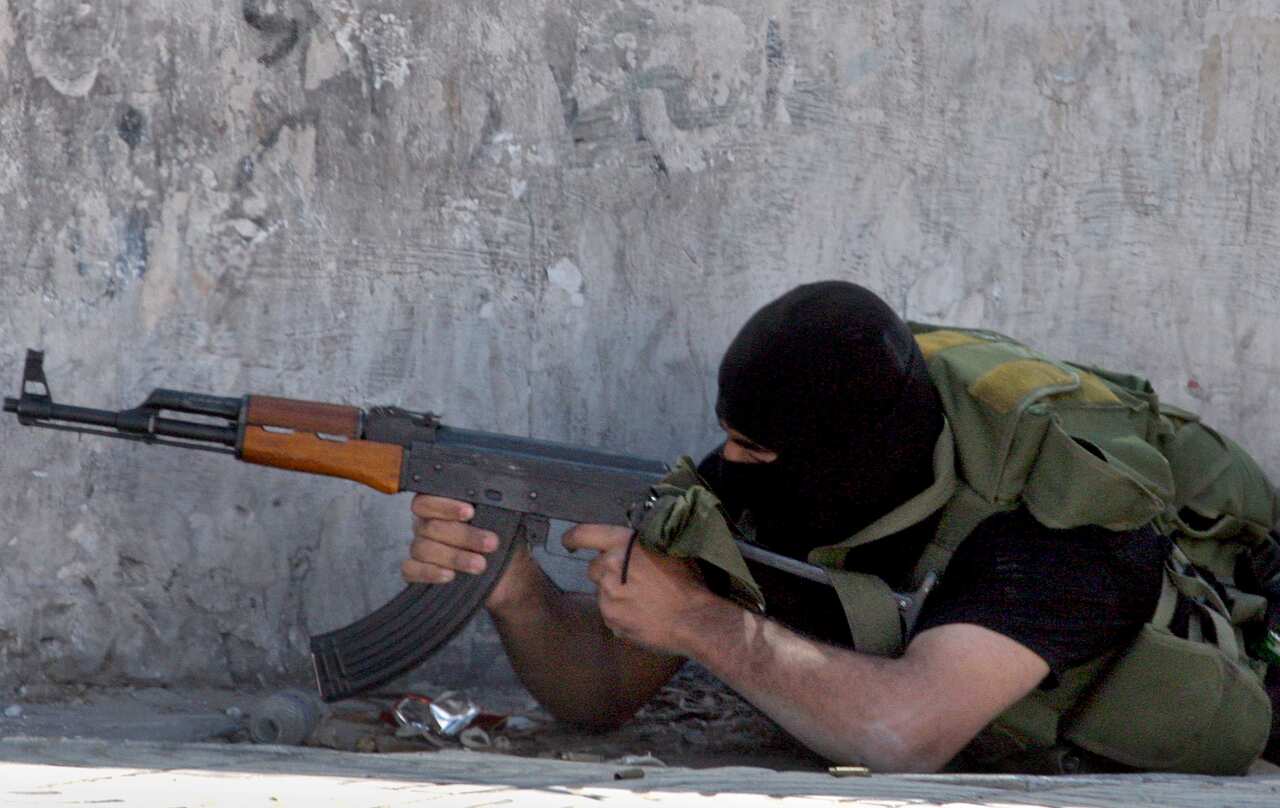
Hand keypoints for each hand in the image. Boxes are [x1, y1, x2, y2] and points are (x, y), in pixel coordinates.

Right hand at [402, 495, 534, 608]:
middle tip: (490, 543)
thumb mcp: (501, 524)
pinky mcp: (415, 572)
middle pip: (431, 526)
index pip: (429, 500)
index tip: (470, 512)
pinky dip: (430, 572)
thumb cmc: (500, 545)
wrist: (507, 578)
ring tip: (479, 564)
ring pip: (424, 548)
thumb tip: (494, 498)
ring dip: (454, 557)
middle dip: (464, 535)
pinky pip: (411, 570)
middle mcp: (426, 524)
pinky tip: (449, 575)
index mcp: (442, 507)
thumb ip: (491, 510)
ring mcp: (420, 547)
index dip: (447, 506)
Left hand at [562, 524, 720, 655]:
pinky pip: (611, 614)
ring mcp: (607, 598)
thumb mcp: (667, 549)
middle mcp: (608, 569)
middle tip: (631, 578)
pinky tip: (642, 615)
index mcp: (622, 545)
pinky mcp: (611, 621)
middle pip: (594, 567)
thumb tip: (632, 544)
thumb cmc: (687, 581)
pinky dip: (621, 614)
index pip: (584, 534)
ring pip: (603, 592)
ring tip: (642, 600)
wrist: (693, 620)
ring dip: (615, 593)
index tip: (569, 542)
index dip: (573, 537)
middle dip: (607, 571)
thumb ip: (642, 544)